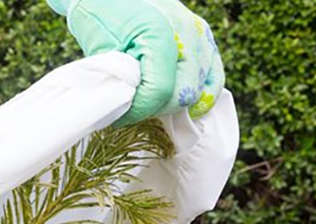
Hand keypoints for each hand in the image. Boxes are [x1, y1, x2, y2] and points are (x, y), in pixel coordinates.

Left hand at [48, 0, 224, 125]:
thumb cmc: (101, 15)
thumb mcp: (101, 50)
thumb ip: (119, 81)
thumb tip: (128, 112)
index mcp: (160, 34)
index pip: (160, 92)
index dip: (138, 112)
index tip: (118, 117)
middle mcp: (188, 33)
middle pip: (184, 94)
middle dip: (156, 109)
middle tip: (132, 111)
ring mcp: (201, 34)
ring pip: (201, 89)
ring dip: (174, 104)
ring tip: (148, 103)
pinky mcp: (205, 37)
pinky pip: (213, 76)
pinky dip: (200, 94)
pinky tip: (179, 104)